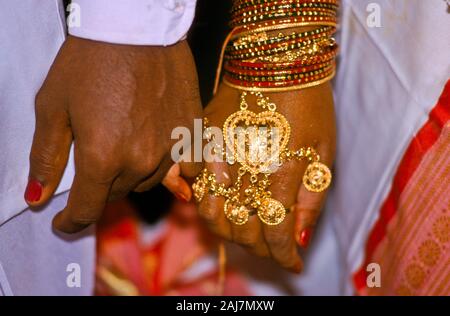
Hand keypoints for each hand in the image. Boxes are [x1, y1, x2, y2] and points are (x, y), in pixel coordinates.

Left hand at [25, 36, 201, 232]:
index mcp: (101, 157)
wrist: (137, 27)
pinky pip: (184, 167)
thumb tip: (37, 197)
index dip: (70, 221)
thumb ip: (46, 156)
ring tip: (123, 145)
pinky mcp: (192, 132)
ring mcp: (171, 148)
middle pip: (116, 195)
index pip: (85, 209)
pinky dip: (169, 166)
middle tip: (91, 164)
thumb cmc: (89, 60)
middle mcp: (139, 160)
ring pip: (146, 182)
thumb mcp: (53, 105)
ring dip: (130, 174)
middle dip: (98, 188)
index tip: (62, 220)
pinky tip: (158, 149)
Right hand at [196, 83, 335, 271]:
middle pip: (243, 231)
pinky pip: (192, 184)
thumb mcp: (325, 152)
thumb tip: (300, 241)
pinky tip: (219, 202)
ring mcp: (219, 155)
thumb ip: (311, 199)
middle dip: (261, 249)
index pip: (277, 234)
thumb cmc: (310, 104)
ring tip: (248, 230)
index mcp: (282, 172)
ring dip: (230, 232)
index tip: (293, 264)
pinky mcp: (202, 142)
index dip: (285, 257)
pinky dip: (202, 202)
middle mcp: (245, 169)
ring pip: (212, 215)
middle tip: (274, 246)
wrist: (277, 61)